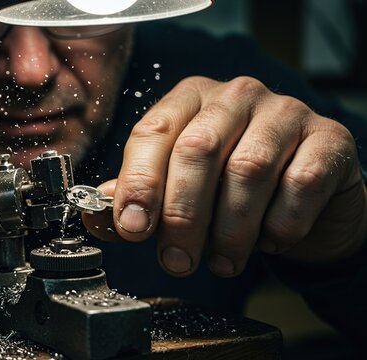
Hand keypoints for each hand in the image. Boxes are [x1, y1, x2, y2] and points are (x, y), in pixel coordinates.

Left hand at [84, 76, 366, 276]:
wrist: (308, 197)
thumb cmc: (230, 188)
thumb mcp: (178, 189)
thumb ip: (138, 199)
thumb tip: (95, 218)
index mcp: (189, 100)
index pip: (152, 132)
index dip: (138, 183)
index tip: (132, 228)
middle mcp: (235, 95)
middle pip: (197, 150)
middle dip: (182, 216)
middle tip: (177, 261)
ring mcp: (285, 111)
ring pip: (248, 170)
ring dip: (230, 230)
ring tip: (222, 262)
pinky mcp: (329, 138)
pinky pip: (299, 184)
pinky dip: (279, 224)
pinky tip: (269, 241)